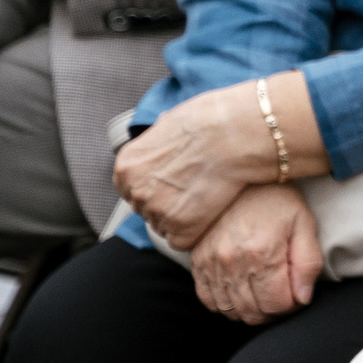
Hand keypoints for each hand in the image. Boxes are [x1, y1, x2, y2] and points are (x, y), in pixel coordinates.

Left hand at [114, 80, 288, 248]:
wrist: (235, 133)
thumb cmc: (209, 121)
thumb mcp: (168, 123)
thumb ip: (156, 143)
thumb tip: (160, 141)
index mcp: (126, 165)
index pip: (129, 190)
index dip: (154, 187)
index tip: (173, 182)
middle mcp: (136, 189)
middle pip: (145, 210)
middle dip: (166, 202)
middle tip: (193, 188)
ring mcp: (156, 210)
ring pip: (163, 226)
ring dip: (181, 217)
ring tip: (204, 196)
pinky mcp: (180, 227)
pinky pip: (180, 241)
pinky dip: (194, 231)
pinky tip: (208, 210)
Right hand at [189, 183, 325, 323]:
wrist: (236, 172)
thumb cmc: (276, 198)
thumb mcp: (303, 223)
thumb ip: (308, 263)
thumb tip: (303, 298)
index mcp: (262, 253)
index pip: (278, 305)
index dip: (292, 305)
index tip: (296, 294)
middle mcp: (232, 262)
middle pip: (253, 313)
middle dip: (272, 312)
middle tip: (281, 296)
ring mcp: (210, 263)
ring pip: (230, 310)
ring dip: (249, 311)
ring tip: (262, 294)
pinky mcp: (197, 261)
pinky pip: (207, 299)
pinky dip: (225, 303)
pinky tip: (239, 291)